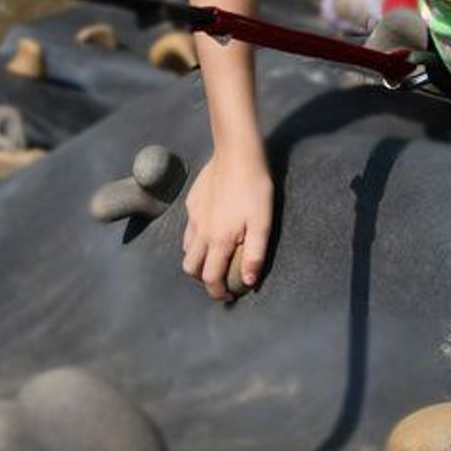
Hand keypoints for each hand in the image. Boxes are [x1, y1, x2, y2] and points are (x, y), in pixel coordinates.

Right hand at [182, 151, 272, 300]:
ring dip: (197, 259)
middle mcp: (201, 232)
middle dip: (203, 279)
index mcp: (219, 240)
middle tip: (220, 278)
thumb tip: (247, 282)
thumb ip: (254, 254)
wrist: (237, 154)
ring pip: (186, 249)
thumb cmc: (255, 188)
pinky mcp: (192, 202)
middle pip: (191, 268)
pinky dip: (195, 238)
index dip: (217, 292)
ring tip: (215, 257)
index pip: (210, 278)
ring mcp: (193, 217)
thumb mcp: (263, 222)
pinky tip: (210, 229)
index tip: (228, 296)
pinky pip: (189, 228)